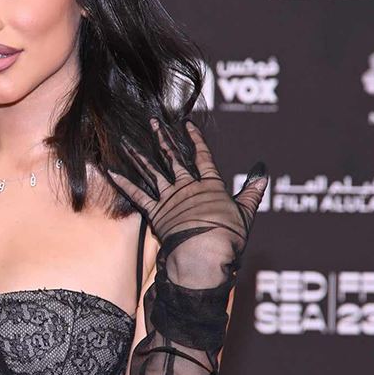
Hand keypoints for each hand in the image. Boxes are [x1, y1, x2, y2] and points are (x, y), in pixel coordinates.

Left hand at [104, 120, 268, 288]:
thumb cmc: (229, 237)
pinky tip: (110, 171)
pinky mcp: (156, 214)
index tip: (187, 124)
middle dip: (163, 138)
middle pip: (174, 158)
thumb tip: (262, 172)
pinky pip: (136, 196)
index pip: (203, 157)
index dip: (195, 140)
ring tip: (126, 141)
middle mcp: (188, 188)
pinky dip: (123, 184)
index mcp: (211, 186)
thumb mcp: (246, 213)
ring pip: (151, 172)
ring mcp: (170, 199)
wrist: (205, 253)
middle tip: (152, 121)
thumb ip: (252, 192)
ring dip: (138, 156)